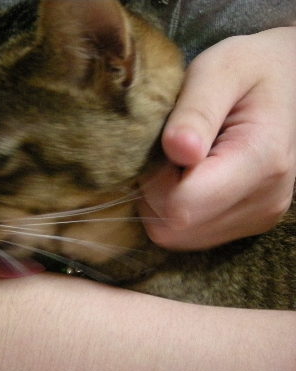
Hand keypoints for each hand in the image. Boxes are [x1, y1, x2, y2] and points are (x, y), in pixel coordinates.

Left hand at [138, 27, 295, 250]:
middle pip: (175, 227)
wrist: (289, 79)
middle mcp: (265, 200)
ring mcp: (259, 217)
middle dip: (154, 193)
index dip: (153, 180)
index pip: (181, 204)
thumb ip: (196, 110)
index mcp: (261, 160)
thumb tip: (177, 149)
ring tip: (179, 161)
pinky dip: (175, 210)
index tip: (161, 146)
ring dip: (162, 203)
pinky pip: (190, 235)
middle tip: (166, 152)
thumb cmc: (249, 69)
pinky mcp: (249, 224)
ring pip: (177, 236)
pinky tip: (188, 177)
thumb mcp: (220, 69)